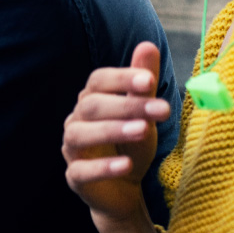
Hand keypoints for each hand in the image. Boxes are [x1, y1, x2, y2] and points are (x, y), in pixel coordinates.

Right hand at [62, 41, 169, 232]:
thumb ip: (143, 84)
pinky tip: (126, 165)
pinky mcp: (75, 177)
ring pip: (81, 135)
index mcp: (91, 99)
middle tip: (162, 109)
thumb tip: (148, 45)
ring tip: (142, 131)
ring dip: (112, 130)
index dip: (122, 78)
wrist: (124, 187)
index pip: (98, 80)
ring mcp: (72, 149)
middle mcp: (76, 120)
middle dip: (126, 105)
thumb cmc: (131, 144)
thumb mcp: (144, 113)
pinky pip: (82, 171)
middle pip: (92, 105)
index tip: (149, 81)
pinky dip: (103, 167)